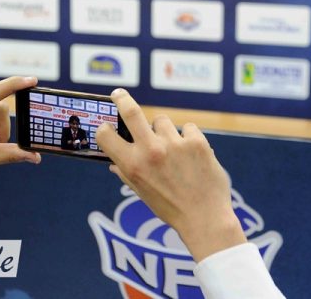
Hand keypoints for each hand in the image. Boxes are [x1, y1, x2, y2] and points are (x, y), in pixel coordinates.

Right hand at [96, 89, 246, 261]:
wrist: (204, 217)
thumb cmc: (171, 208)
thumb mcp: (142, 194)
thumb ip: (127, 174)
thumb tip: (114, 162)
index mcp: (132, 165)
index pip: (106, 135)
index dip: (105, 129)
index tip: (107, 125)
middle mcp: (151, 151)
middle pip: (131, 112)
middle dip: (122, 99)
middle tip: (119, 94)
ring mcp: (175, 144)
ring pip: (162, 121)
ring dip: (165, 132)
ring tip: (174, 151)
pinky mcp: (197, 141)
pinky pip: (187, 128)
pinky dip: (188, 138)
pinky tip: (192, 155)